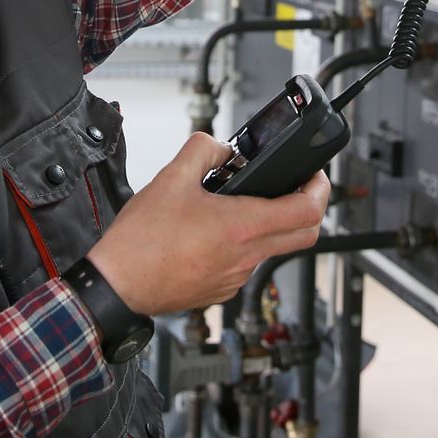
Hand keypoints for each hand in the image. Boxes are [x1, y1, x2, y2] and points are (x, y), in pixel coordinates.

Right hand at [85, 132, 328, 314]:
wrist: (117, 285)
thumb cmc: (140, 242)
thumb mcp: (171, 178)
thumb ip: (202, 150)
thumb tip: (220, 146)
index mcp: (241, 227)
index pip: (307, 211)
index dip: (321, 189)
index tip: (315, 176)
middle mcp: (246, 257)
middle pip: (304, 236)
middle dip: (309, 208)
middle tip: (297, 189)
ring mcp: (235, 278)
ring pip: (272, 250)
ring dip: (270, 226)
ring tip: (243, 205)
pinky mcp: (220, 290)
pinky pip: (246, 265)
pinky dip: (244, 246)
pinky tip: (216, 232)